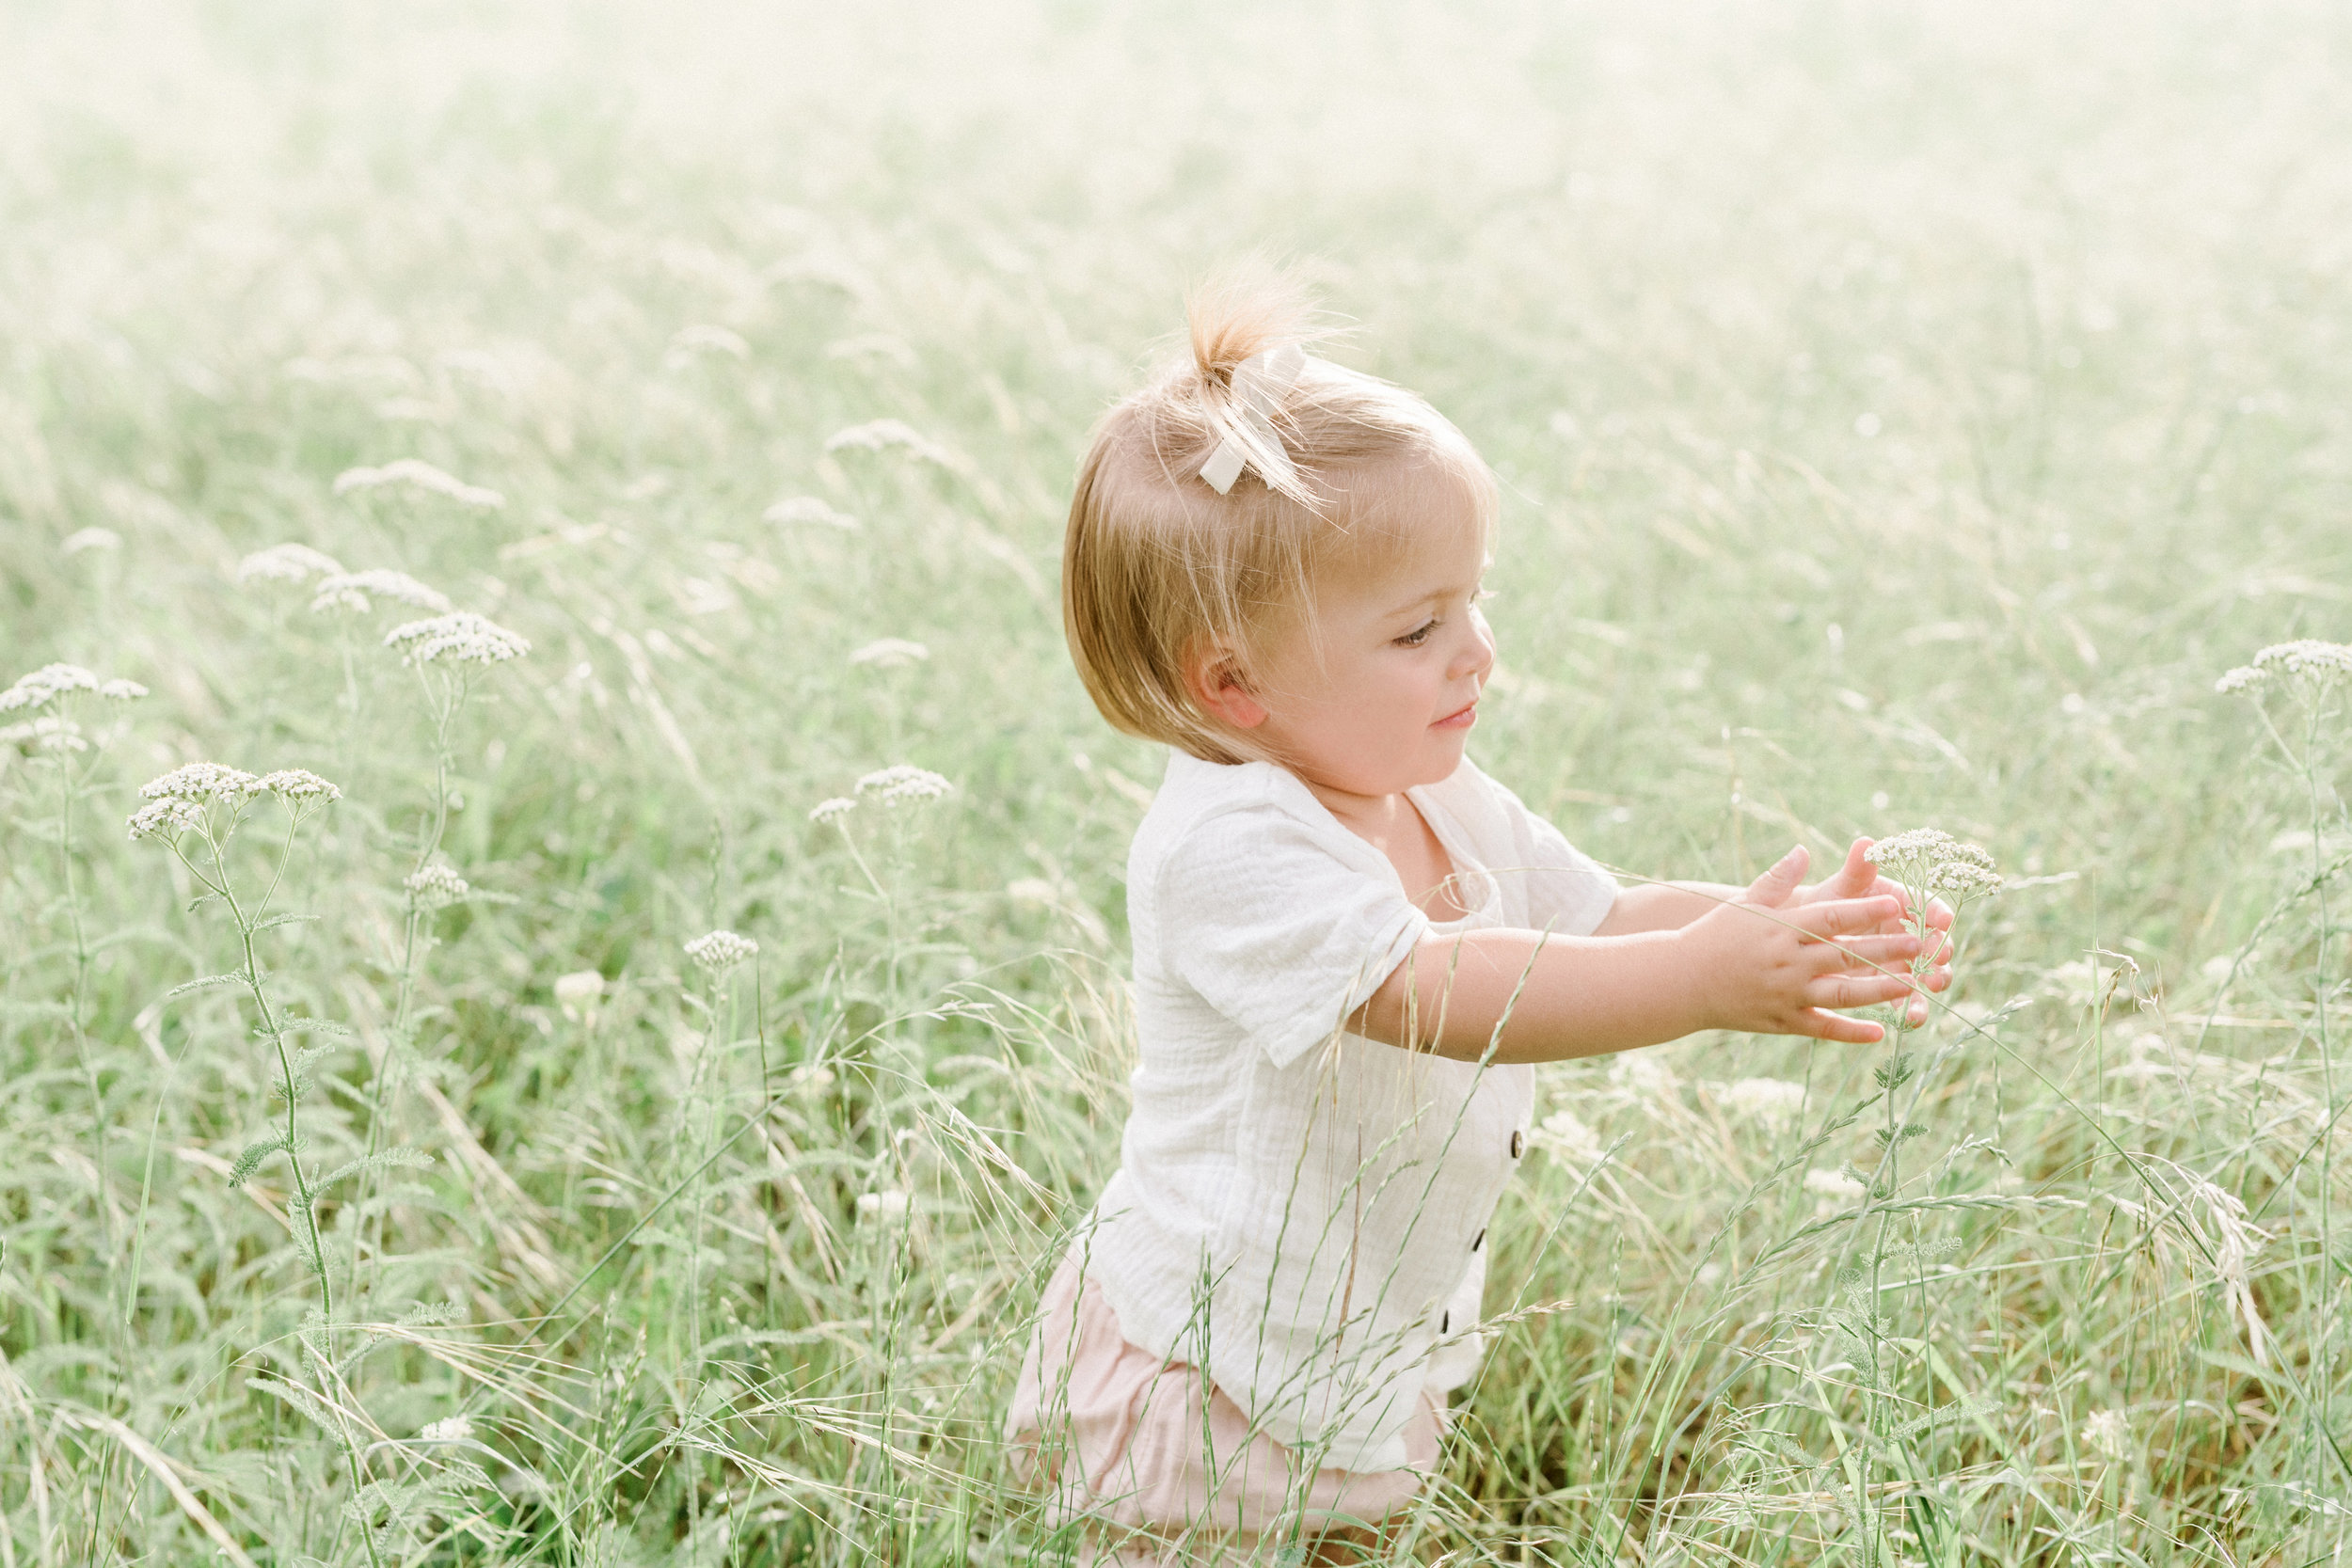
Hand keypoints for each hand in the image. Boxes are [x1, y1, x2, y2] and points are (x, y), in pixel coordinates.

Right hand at [1682, 846, 1944, 1042]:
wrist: (1679, 980)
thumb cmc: (1714, 935)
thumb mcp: (1744, 901)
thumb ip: (1778, 878)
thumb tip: (1803, 850)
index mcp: (1782, 928)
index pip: (1834, 917)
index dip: (1868, 911)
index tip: (1900, 905)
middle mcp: (1787, 962)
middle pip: (1847, 954)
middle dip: (1889, 950)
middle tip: (1925, 945)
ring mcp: (1785, 994)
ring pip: (1843, 994)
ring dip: (1882, 991)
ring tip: (1915, 985)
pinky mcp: (1781, 1021)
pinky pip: (1822, 1029)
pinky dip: (1851, 1033)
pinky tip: (1879, 1033)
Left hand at [1791, 837, 1954, 1023]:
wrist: (1798, 940)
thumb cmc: (1820, 906)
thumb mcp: (1837, 890)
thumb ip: (1855, 871)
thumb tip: (1866, 843)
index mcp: (1900, 902)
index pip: (1927, 904)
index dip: (1937, 912)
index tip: (1943, 919)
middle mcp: (1907, 931)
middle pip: (1934, 940)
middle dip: (1940, 949)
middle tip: (1941, 958)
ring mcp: (1902, 961)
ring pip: (1927, 972)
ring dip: (1933, 980)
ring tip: (1931, 987)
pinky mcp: (1892, 987)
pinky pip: (1908, 1000)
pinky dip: (1913, 1010)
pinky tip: (1911, 1020)